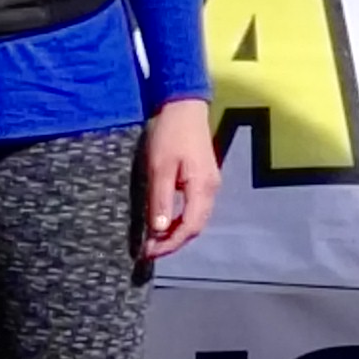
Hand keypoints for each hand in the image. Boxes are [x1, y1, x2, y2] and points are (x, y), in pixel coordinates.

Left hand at [140, 96, 220, 260]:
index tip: (148, 252)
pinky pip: (195, 208)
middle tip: (149, 250)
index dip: (169, 244)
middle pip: (196, 227)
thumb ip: (160, 198)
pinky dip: (180, 220)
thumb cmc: (170, 134)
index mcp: (202, 187)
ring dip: (176, 232)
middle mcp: (211, 189)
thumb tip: (158, 231)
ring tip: (154, 239)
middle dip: (173, 242)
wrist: (185, 106)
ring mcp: (210, 184)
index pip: (189, 227)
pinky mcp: (204, 179)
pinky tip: (164, 220)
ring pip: (196, 219)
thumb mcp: (160, 166)